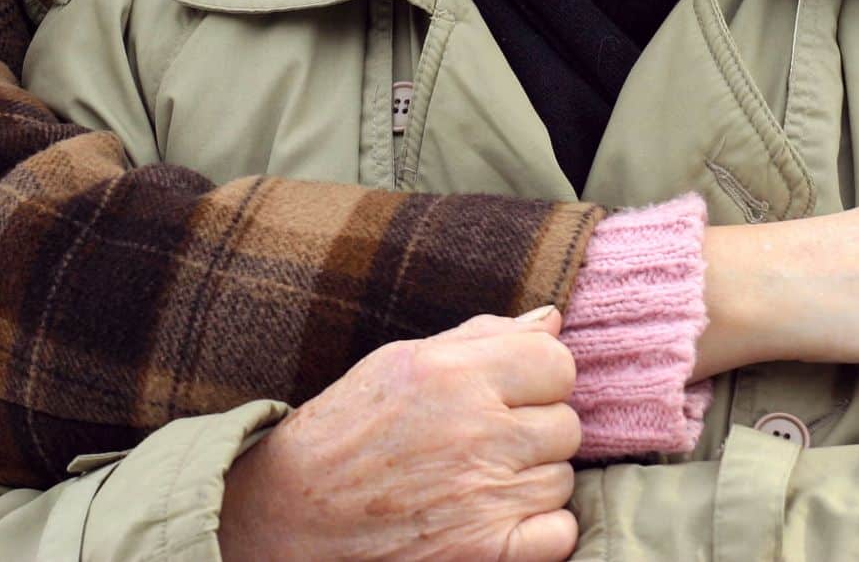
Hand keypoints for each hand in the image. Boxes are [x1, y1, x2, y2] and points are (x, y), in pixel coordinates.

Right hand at [217, 307, 580, 561]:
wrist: (292, 512)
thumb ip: (482, 337)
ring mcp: (485, 496)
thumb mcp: (403, 361)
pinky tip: (497, 518)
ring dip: (531, 481)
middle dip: (533, 431)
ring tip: (478, 480)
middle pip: (566, 424)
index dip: (539, 380)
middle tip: (485, 442)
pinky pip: (561, 532)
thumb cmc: (347, 429)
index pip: (558, 363)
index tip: (512, 394)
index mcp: (454, 374)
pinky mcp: (487, 551)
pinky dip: (540, 530)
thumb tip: (552, 319)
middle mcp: (476, 431)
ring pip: (563, 478)